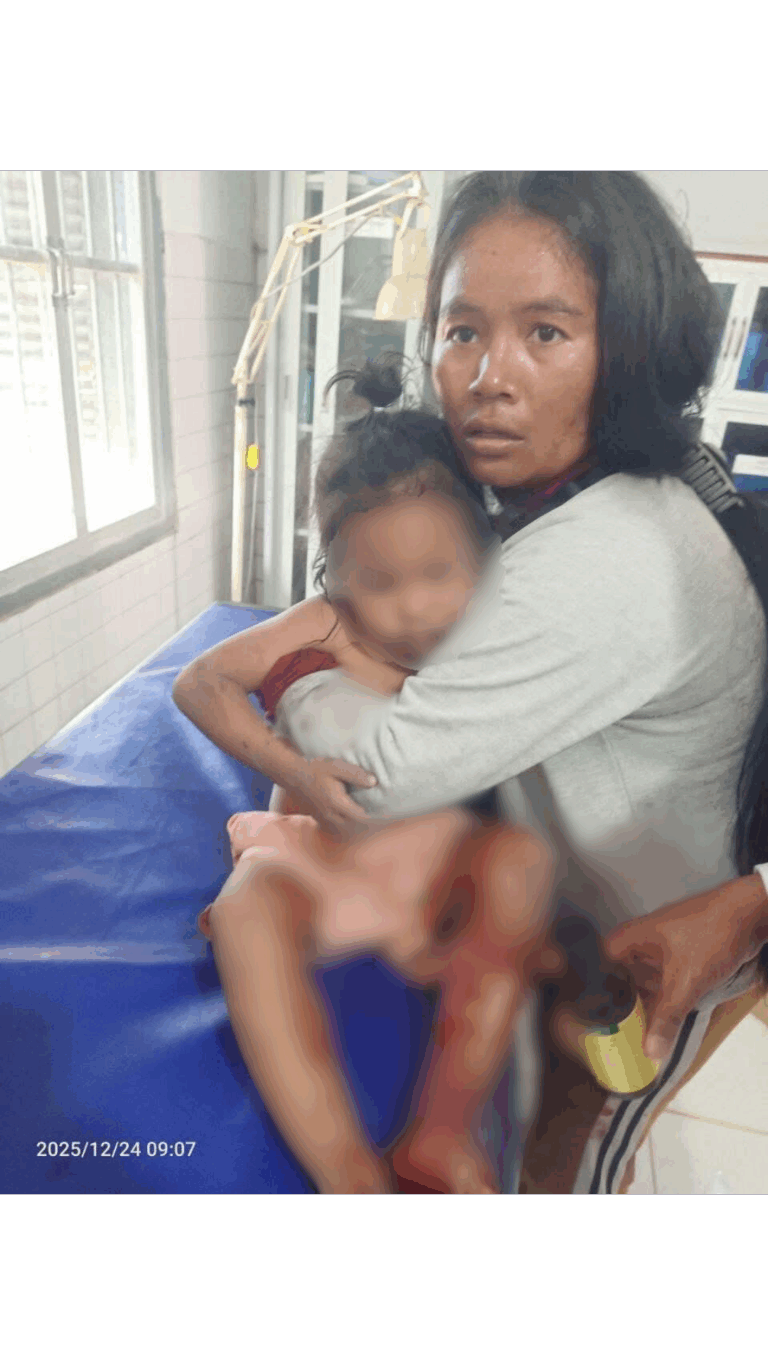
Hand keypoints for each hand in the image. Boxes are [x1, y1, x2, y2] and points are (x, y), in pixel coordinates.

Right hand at [286, 759, 377, 839]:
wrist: (291, 774)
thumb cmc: (316, 769)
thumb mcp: (338, 767)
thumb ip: (356, 775)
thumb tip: (374, 782)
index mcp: (338, 803)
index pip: (360, 817)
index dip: (373, 818)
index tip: (383, 815)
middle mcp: (330, 814)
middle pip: (352, 825)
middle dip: (363, 821)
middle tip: (375, 815)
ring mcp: (322, 817)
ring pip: (342, 827)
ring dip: (351, 823)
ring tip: (360, 816)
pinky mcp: (316, 816)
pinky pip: (331, 825)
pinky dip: (340, 823)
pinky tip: (343, 815)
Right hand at [600, 876, 767, 1064]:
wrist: (750, 915)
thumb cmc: (708, 937)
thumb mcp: (685, 981)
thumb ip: (666, 1017)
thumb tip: (650, 1053)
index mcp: (632, 937)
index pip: (599, 962)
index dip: (592, 986)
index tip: (589, 1014)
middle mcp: (643, 941)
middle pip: (621, 974)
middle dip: (618, 1001)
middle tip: (609, 1032)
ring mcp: (664, 948)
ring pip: (644, 979)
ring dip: (642, 1002)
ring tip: (631, 1032)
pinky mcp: (684, 956)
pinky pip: (664, 981)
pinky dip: (662, 998)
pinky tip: (660, 1020)